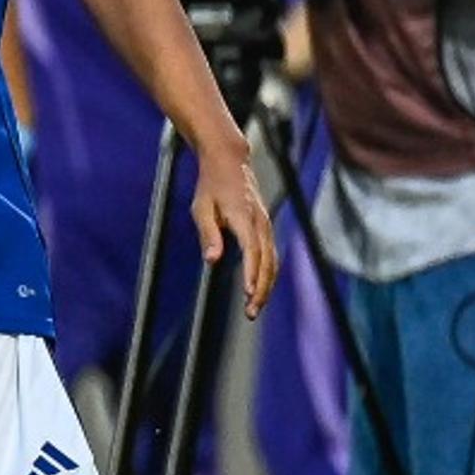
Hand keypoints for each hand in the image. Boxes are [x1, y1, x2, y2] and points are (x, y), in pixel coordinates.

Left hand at [194, 140, 279, 317]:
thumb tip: (212, 260)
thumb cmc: (211, 186)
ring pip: (273, 261)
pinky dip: (268, 274)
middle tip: (251, 312)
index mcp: (244, 218)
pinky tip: (259, 289)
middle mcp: (260, 223)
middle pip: (267, 262)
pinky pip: (272, 255)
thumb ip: (208, 234)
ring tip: (254, 308)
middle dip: (261, 289)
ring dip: (266, 286)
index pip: (252, 251)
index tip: (248, 294)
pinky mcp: (266, 228)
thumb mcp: (201, 208)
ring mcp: (266, 225)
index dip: (251, 273)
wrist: (230, 162)